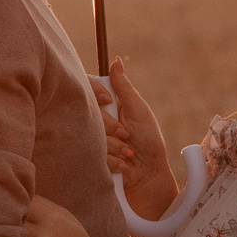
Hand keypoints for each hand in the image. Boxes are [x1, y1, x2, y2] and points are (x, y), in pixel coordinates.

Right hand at [97, 57, 176, 218]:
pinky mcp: (90, 157)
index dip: (94, 92)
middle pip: (88, 112)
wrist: (148, 175)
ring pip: (90, 134)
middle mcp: (96, 119)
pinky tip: (122, 164)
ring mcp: (92, 138)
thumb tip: (116, 61)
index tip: (107, 100)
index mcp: (108, 104)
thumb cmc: (149, 140)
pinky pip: (91, 153)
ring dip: (113, 146)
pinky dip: (111, 160)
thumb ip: (124, 87)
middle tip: (126, 135)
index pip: (87, 88)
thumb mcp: (139, 110)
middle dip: (111, 126)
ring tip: (128, 153)